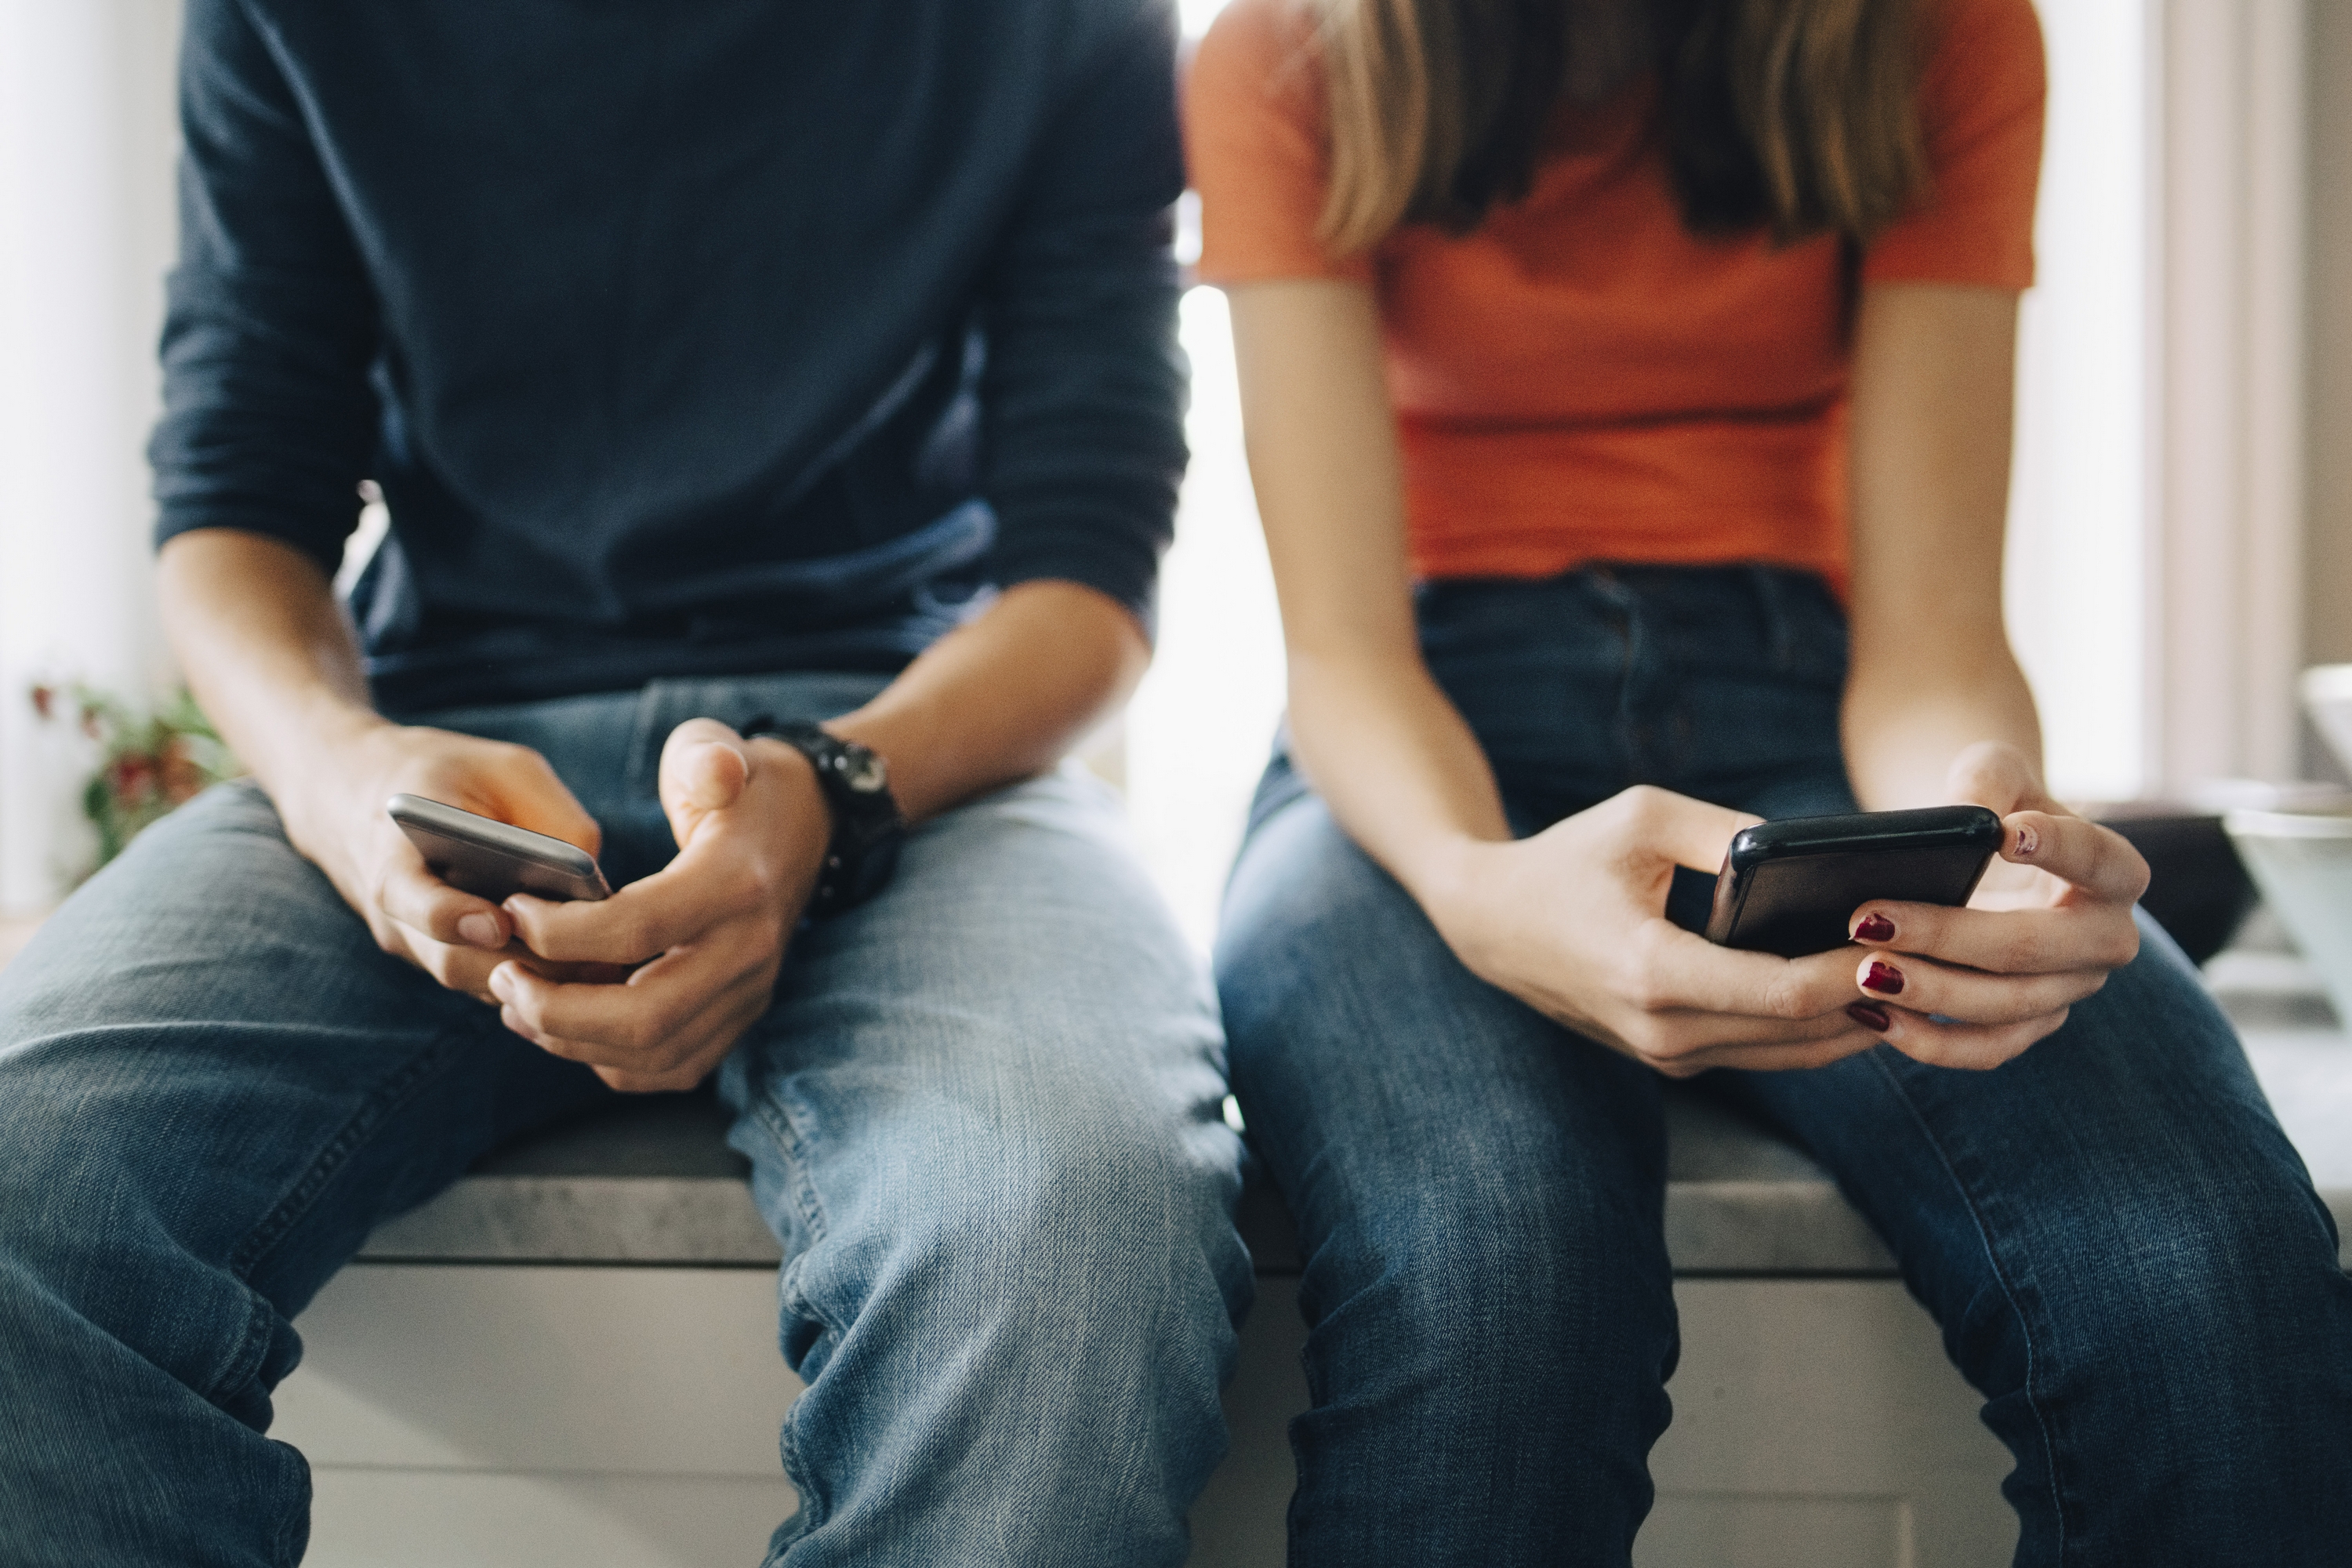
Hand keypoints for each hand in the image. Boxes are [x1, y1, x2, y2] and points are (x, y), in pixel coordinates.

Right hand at [279, 720, 602, 1001]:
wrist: (359, 792)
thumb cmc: (445, 773)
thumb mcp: (503, 768)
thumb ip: (549, 816)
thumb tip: (594, 881)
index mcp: (395, 855)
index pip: (413, 902)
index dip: (453, 919)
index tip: (500, 922)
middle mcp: (396, 914)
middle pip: (454, 962)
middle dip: (525, 965)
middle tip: (591, 961)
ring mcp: (415, 946)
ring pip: (477, 984)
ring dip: (539, 982)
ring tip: (605, 969)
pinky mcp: (440, 959)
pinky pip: (488, 983)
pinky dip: (533, 981)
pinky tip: (590, 969)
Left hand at [493, 719, 829, 1091]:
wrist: (810, 826)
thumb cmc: (743, 785)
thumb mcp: (721, 749)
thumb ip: (708, 756)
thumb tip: (713, 776)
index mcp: (737, 884)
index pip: (639, 928)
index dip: (563, 931)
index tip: (513, 908)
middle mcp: (750, 950)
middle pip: (645, 1016)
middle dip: (556, 1009)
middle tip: (502, 978)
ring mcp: (750, 992)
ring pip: (653, 1053)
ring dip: (573, 1042)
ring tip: (519, 1005)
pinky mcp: (742, 1016)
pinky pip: (673, 1068)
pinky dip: (610, 1061)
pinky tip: (567, 1027)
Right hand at [1429, 786, 1888, 1077]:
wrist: (1491, 924)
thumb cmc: (1567, 858)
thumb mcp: (1644, 817)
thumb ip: (1730, 831)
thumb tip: (1815, 851)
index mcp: (1653, 972)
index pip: (1785, 991)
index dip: (1856, 969)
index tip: (1912, 934)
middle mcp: (1662, 1030)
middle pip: (1802, 1031)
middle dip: (1875, 996)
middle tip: (1942, 957)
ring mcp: (1666, 1055)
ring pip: (1792, 1053)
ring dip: (1856, 1021)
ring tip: (1918, 974)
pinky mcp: (1670, 1059)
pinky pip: (1764, 1052)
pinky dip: (1815, 1027)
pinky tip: (1859, 991)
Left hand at [1840, 742, 2148, 1069]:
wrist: (1984, 859)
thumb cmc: (1995, 807)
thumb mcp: (1994, 775)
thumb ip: (1988, 779)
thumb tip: (1971, 814)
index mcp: (2115, 873)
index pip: (2099, 861)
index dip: (2059, 849)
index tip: (2006, 835)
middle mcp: (2105, 939)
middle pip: (2034, 947)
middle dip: (1950, 937)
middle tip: (1870, 920)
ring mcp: (2069, 990)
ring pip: (2006, 1005)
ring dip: (1930, 993)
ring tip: (1861, 971)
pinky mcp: (2029, 1026)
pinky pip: (1986, 1049)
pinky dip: (1928, 1042)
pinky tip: (1869, 1015)